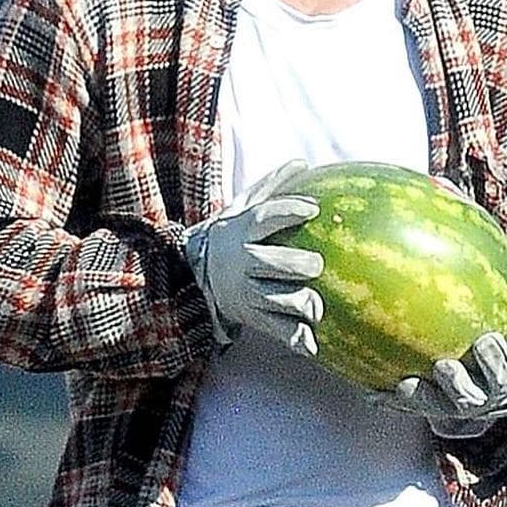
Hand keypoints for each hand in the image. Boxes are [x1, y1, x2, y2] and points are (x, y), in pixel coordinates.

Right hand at [184, 160, 322, 354]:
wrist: (191, 278)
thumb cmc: (229, 237)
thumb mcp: (241, 208)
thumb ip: (272, 186)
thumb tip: (302, 162)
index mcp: (242, 232)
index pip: (265, 218)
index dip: (289, 211)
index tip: (313, 208)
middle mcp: (243, 262)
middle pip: (271, 263)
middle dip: (296, 265)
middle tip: (315, 263)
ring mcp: (248, 292)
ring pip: (276, 300)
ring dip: (299, 303)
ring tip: (316, 305)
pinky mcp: (254, 318)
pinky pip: (278, 331)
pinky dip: (297, 339)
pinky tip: (314, 343)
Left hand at [374, 273, 506, 436]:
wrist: (491, 392)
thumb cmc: (505, 351)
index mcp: (503, 378)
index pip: (504, 371)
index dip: (495, 358)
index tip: (487, 339)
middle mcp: (478, 398)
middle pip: (469, 397)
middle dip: (458, 384)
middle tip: (444, 366)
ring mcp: (449, 407)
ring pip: (434, 407)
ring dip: (419, 397)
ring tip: (404, 384)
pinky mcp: (423, 410)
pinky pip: (404, 408)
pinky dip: (387, 400)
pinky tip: (369, 390)